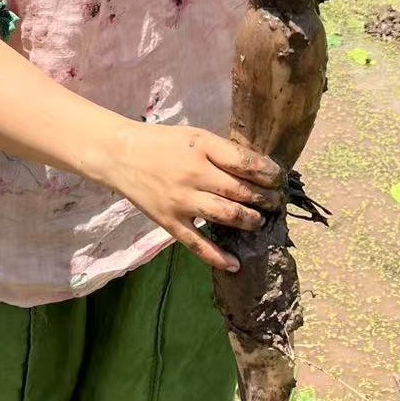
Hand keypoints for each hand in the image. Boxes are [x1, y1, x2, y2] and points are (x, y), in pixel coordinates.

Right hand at [107, 123, 283, 271]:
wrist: (121, 155)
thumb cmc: (163, 142)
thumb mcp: (196, 136)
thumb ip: (223, 151)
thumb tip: (256, 168)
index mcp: (203, 148)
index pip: (245, 163)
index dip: (268, 172)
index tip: (278, 178)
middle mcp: (195, 174)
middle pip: (240, 191)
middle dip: (264, 199)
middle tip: (275, 203)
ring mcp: (182, 201)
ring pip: (226, 216)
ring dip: (249, 221)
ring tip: (259, 222)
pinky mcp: (170, 222)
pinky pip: (197, 244)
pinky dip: (218, 257)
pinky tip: (235, 264)